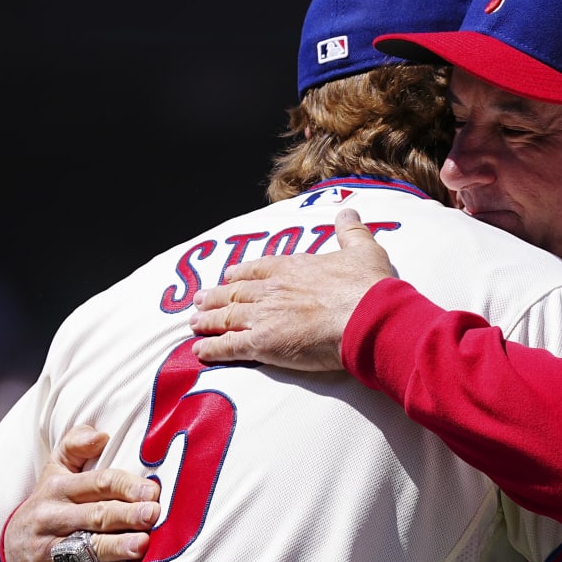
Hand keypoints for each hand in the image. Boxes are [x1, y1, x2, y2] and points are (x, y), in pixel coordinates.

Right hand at [2, 425, 158, 561]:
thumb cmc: (50, 504)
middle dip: (125, 514)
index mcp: (59, 488)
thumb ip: (75, 447)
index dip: (125, 486)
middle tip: (153, 515)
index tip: (152, 491)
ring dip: (114, 548)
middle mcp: (52, 516)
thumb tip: (101, 433)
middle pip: (94, 514)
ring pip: (85, 548)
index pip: (97, 482)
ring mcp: (49, 549)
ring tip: (141, 547)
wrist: (10, 548)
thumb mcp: (55, 472)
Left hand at [191, 207, 397, 370]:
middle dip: (216, 296)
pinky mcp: (262, 343)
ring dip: (209, 320)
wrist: (366, 317)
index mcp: (293, 268)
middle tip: (200, 300)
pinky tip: (200, 351)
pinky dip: (213, 348)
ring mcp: (264, 316)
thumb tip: (348, 211)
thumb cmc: (367, 287)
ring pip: (227, 316)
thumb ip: (351, 231)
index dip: (241, 273)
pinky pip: (230, 345)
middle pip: (236, 292)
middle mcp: (272, 289)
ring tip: (194, 323)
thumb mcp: (363, 249)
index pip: (258, 269)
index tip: (229, 276)